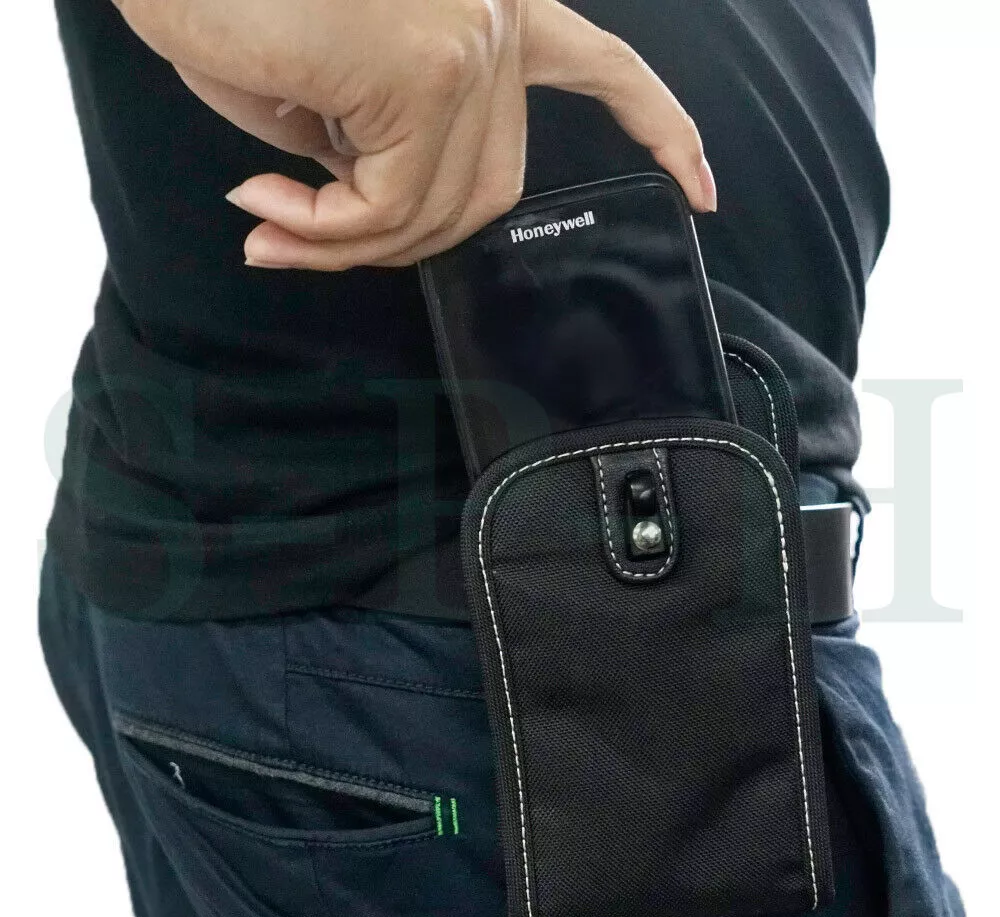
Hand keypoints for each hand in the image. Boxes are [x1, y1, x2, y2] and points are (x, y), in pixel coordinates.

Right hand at [116, 0, 716, 270]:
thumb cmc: (230, 2)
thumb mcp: (319, 94)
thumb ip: (374, 151)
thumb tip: (365, 213)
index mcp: (491, 9)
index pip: (602, 68)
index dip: (658, 128)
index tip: (701, 188)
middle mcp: (493, 21)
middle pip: (487, 189)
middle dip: (394, 237)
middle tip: (299, 233)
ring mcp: (466, 44)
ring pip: (436, 212)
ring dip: (342, 240)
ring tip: (267, 221)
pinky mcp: (422, 69)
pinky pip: (393, 207)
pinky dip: (326, 232)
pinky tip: (270, 210)